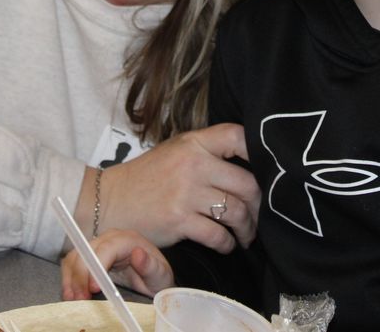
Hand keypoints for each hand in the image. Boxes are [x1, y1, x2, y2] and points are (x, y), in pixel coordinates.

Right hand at [61, 229, 173, 299]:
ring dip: (71, 278)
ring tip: (74, 298)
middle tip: (82, 298)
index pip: (107, 248)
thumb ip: (150, 265)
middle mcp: (110, 239)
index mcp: (128, 240)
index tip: (93, 288)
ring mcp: (98, 246)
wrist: (153, 280)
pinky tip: (70, 293)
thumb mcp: (160, 274)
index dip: (96, 266)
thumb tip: (137, 253)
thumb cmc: (157, 276)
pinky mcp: (90, 256)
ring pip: (76, 256)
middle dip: (81, 275)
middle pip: (87, 251)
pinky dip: (69, 278)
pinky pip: (73, 263)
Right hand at [98, 123, 259, 252]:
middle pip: (247, 183)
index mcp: (193, 143)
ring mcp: (186, 193)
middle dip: (260, 204)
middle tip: (260, 215)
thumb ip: (207, 151)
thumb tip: (249, 163)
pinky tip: (226, 244)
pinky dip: (227, 243)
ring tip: (246, 233)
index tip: (269, 169)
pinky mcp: (179, 221)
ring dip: (247, 228)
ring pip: (236, 212)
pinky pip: (218, 235)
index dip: (260, 151)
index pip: (237, 137)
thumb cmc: (147, 177)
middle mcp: (193, 164)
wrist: (110, 202)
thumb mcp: (175, 151)